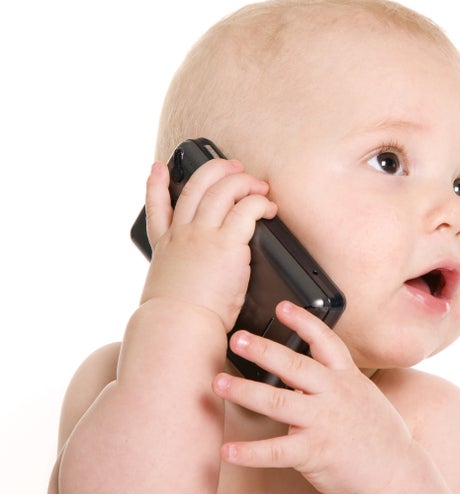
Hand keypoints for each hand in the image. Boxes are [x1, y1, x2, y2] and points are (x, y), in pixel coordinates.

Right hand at [141, 158, 276, 330]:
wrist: (177, 326)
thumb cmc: (177, 320)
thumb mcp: (166, 293)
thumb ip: (179, 278)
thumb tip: (194, 283)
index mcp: (165, 247)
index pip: (156, 208)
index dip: (156, 184)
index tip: (158, 168)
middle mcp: (182, 234)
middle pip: (196, 186)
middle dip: (216, 170)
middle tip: (233, 166)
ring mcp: (202, 235)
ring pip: (223, 190)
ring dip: (243, 181)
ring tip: (259, 185)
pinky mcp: (226, 243)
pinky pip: (247, 209)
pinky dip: (260, 202)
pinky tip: (268, 208)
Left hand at [214, 301, 412, 493]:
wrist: (395, 473)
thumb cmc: (376, 435)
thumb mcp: (362, 395)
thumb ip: (335, 380)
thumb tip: (305, 368)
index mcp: (346, 378)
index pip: (326, 341)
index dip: (303, 322)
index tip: (282, 306)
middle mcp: (334, 395)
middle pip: (294, 366)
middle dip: (263, 350)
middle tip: (236, 338)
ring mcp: (324, 422)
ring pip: (278, 402)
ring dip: (244, 391)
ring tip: (217, 383)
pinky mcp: (315, 452)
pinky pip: (276, 451)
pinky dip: (250, 453)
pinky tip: (226, 451)